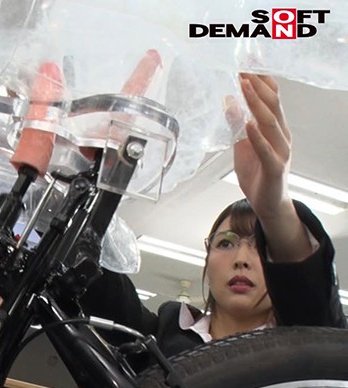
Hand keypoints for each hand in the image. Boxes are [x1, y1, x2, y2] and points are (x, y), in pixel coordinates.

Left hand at [228, 73, 293, 219]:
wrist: (268, 203)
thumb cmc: (257, 172)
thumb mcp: (241, 144)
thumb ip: (236, 123)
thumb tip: (227, 99)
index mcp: (275, 128)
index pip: (271, 98)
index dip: (261, 80)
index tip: (247, 62)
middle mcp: (282, 135)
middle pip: (272, 104)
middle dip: (258, 84)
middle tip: (243, 66)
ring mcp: (281, 151)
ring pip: (270, 122)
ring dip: (256, 102)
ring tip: (244, 85)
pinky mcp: (275, 167)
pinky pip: (266, 149)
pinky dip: (257, 136)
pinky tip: (249, 124)